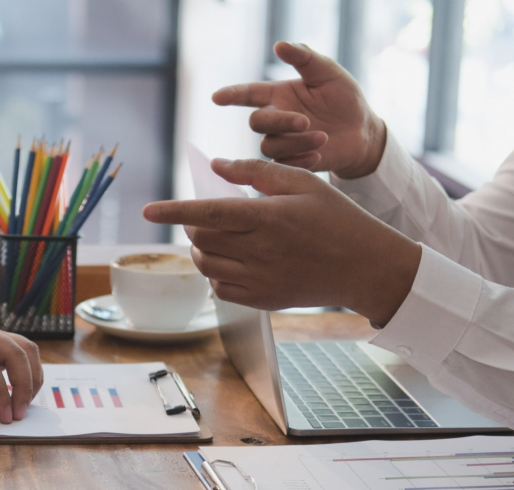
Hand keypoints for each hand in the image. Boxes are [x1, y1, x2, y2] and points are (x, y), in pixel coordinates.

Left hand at [0, 306, 43, 423]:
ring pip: (24, 348)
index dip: (0, 392)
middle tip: (18, 415)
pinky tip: (21, 392)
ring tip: (24, 404)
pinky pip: (20, 351)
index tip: (5, 417)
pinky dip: (28, 371)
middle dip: (24, 385)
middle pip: (16, 351)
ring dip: (31, 376)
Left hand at [142, 158, 421, 327]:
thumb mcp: (304, 183)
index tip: (148, 210)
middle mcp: (259, 251)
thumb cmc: (337, 218)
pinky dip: (216, 274)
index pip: (207, 213)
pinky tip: (232, 261)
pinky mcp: (263, 300)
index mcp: (268, 217)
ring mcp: (260, 280)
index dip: (173, 211)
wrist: (366, 268)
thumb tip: (217, 166)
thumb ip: (256, 172)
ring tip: (216, 237)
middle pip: (200, 240)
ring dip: (202, 250)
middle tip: (204, 215)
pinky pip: (221, 289)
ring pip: (207, 266)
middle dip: (192, 226)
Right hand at [214, 42, 385, 178]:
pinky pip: (283, 166)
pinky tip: (319, 155)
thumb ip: (304, 57)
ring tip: (323, 137)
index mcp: (278, 95)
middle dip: (279, 122)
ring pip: (270, 146)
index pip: (248, 94)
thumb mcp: (328, 72)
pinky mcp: (290, 163)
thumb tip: (278, 46)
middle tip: (305, 121)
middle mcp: (275, 119)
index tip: (217, 97)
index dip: (232, 94)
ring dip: (296, 142)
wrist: (362, 131)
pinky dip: (300, 160)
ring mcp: (281, 142)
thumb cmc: (343, 98)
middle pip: (257, 123)